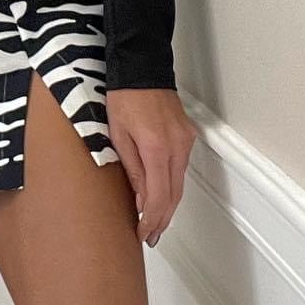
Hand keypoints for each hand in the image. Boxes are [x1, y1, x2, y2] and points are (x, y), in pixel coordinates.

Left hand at [106, 88, 195, 246]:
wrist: (141, 68)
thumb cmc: (123, 97)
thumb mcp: (117, 136)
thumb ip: (132, 170)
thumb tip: (142, 200)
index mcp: (157, 148)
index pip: (159, 197)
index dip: (152, 220)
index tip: (143, 233)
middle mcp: (177, 147)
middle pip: (174, 195)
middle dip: (162, 219)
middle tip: (150, 236)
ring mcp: (185, 141)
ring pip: (179, 183)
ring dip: (168, 205)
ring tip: (154, 223)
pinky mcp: (186, 136)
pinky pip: (180, 168)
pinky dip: (171, 186)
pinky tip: (161, 195)